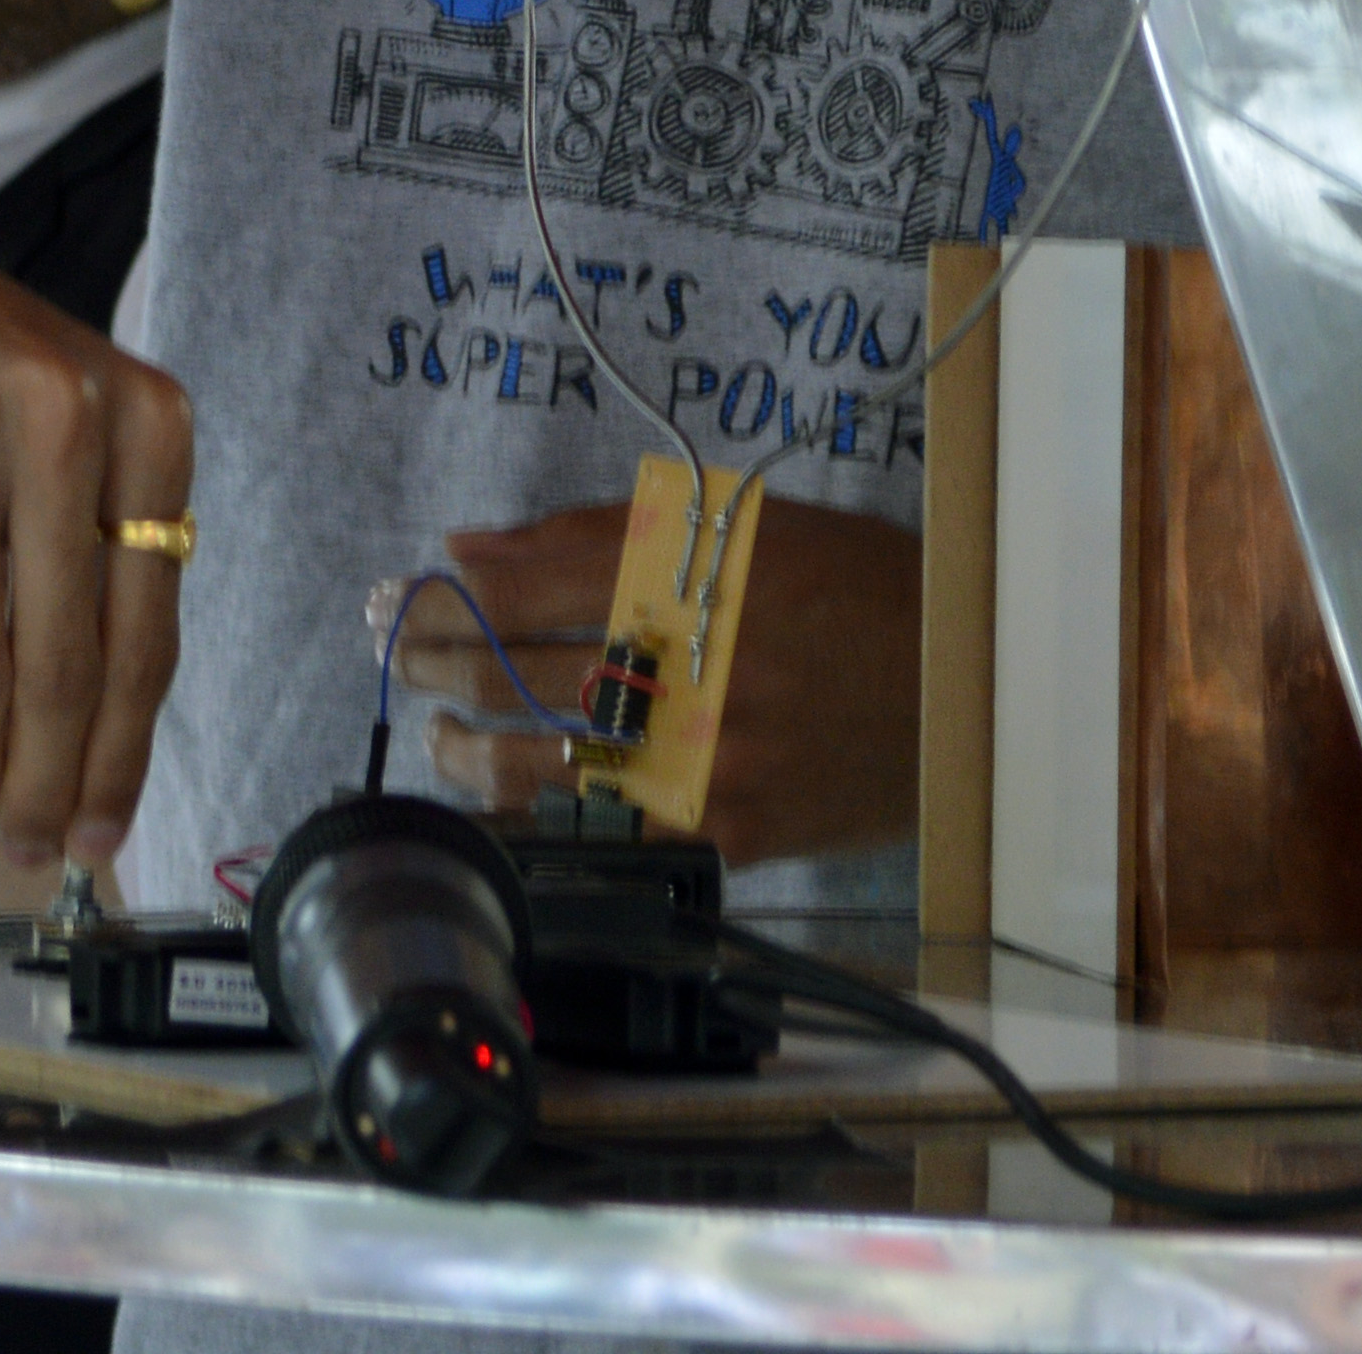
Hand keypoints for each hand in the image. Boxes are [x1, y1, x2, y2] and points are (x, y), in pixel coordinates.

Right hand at [0, 148, 191, 865]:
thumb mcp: (67, 415)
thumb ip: (98, 551)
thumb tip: (103, 745)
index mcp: (144, 420)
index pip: (144, 637)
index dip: (119, 760)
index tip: (95, 836)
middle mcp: (63, 420)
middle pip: (64, 667)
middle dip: (41, 785)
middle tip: (20, 846)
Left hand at [392, 489, 924, 859]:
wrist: (966, 682)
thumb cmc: (853, 587)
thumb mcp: (740, 524)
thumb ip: (598, 529)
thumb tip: (474, 546)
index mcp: (686, 576)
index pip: (520, 587)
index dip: (442, 597)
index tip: (395, 599)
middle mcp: (685, 664)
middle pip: (515, 671)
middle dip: (434, 663)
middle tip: (398, 655)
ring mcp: (705, 756)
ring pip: (542, 767)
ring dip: (466, 753)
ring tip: (440, 740)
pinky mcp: (730, 828)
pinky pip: (607, 836)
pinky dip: (542, 826)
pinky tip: (506, 815)